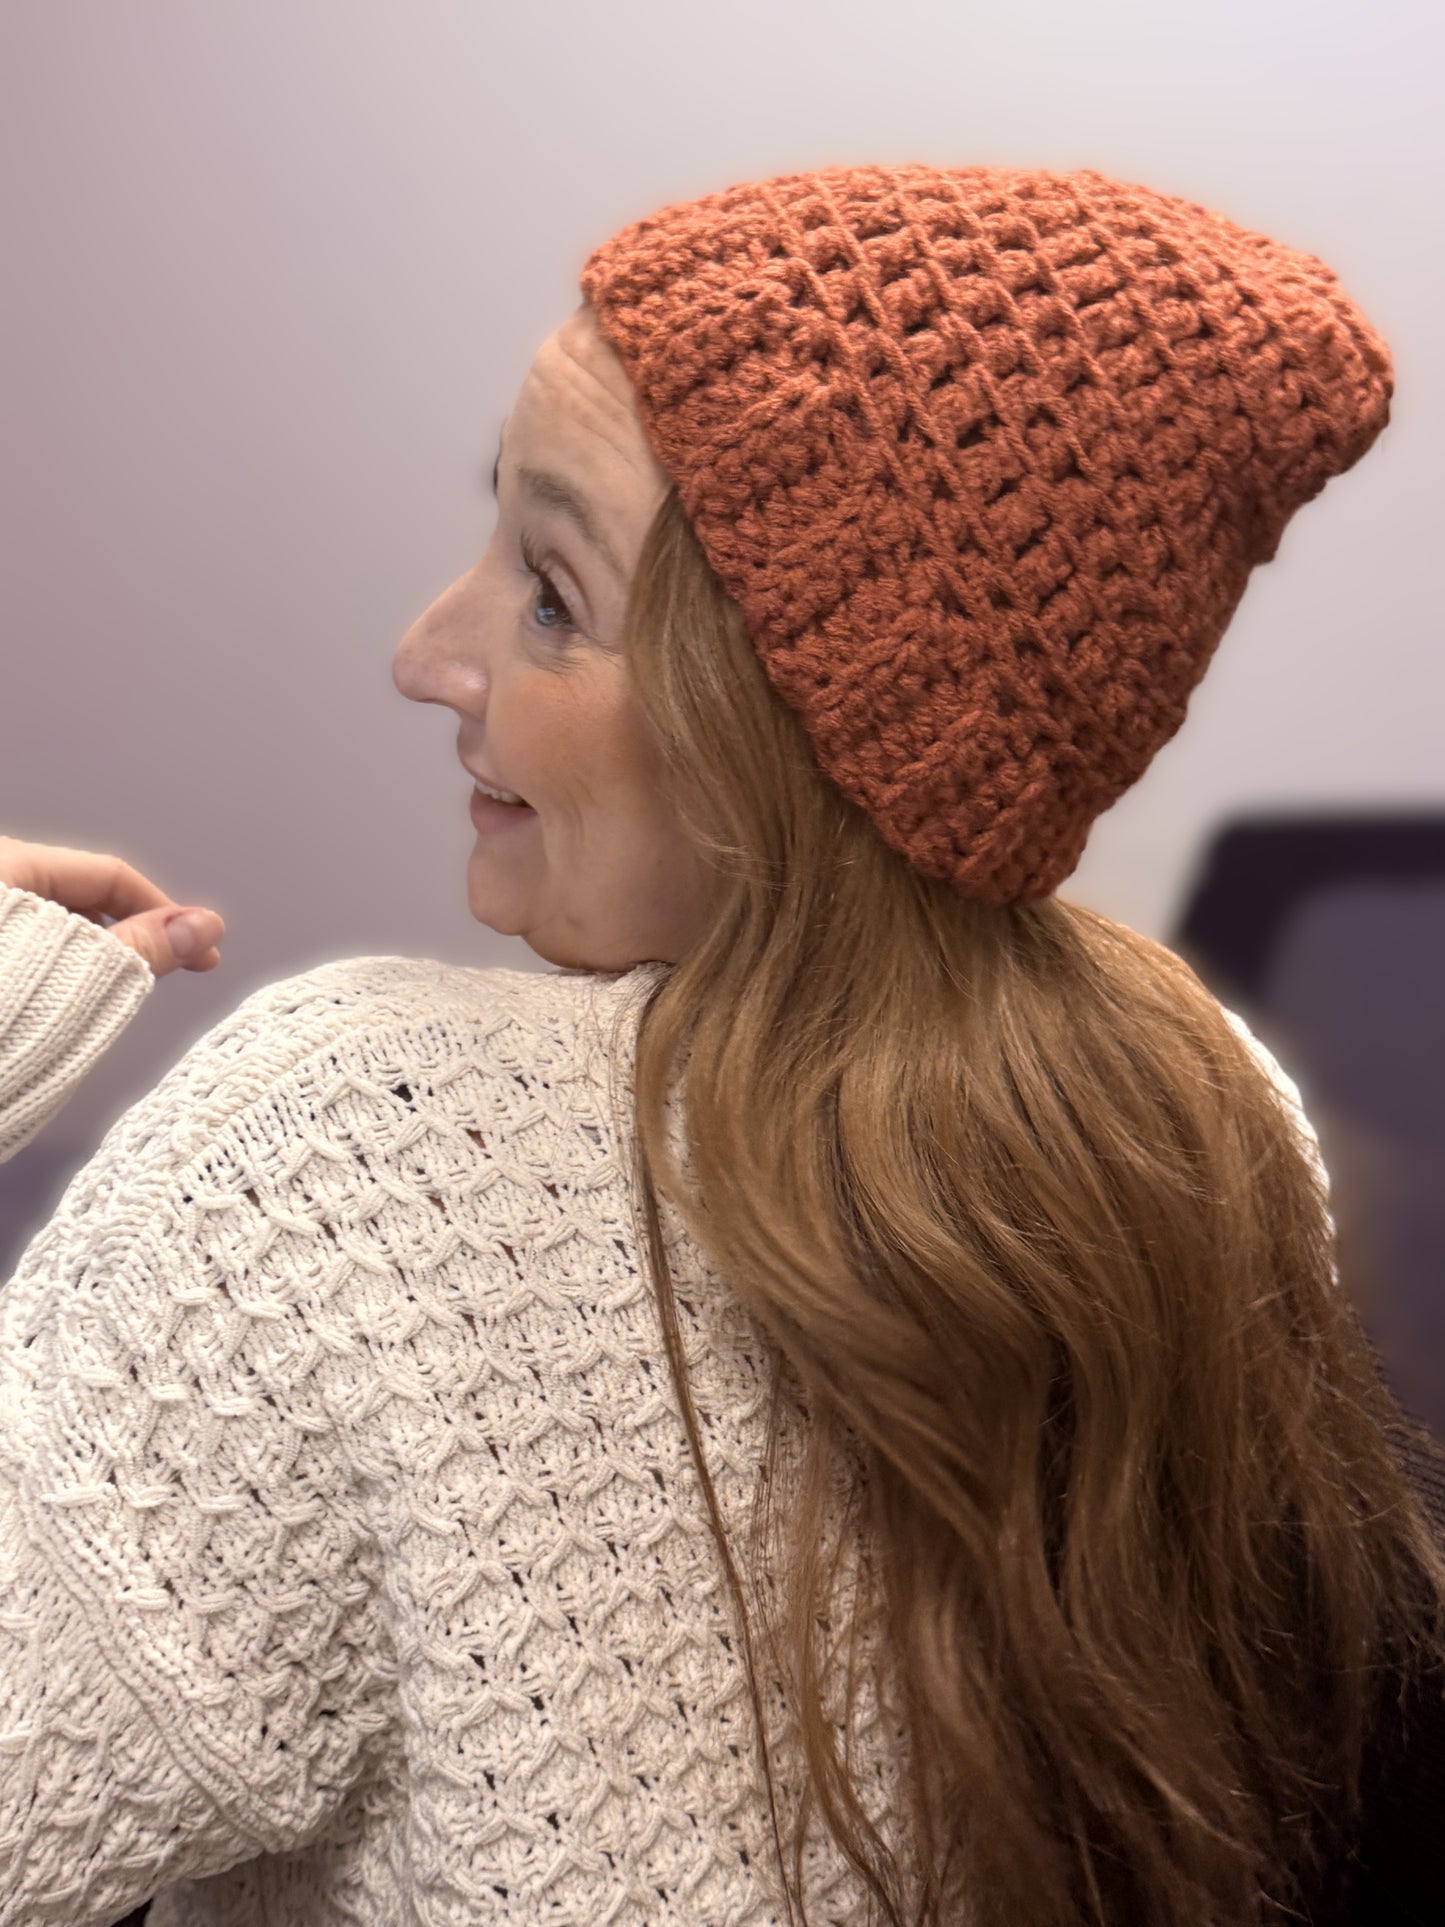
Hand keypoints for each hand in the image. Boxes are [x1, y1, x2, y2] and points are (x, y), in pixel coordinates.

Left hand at [0, 836, 225, 978]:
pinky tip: (63, 994)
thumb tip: (204, 927)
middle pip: (79, 896)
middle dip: (128, 933)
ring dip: (90, 952)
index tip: (201, 949)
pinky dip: (52, 961)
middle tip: (165, 973)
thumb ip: (139, 946)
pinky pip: (21, 938)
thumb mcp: (68, 969)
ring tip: (113, 992)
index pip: (109, 874)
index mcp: (6, 858)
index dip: (164, 911)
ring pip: (50, 920)